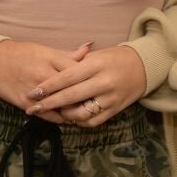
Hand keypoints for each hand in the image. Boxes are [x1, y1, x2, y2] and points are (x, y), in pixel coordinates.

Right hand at [0, 39, 92, 122]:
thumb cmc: (22, 53)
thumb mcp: (46, 50)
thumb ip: (68, 54)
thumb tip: (90, 48)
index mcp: (51, 59)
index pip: (79, 72)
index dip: (91, 81)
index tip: (98, 85)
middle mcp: (44, 75)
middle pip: (72, 91)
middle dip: (85, 99)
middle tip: (95, 102)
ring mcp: (35, 91)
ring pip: (62, 107)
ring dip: (73, 111)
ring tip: (83, 112)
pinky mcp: (26, 103)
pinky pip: (48, 116)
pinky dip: (59, 118)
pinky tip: (66, 117)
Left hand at [24, 46, 146, 126]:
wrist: (143, 67)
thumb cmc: (114, 58)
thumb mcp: (96, 55)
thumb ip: (74, 63)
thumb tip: (50, 73)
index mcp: (96, 65)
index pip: (67, 77)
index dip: (48, 86)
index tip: (33, 92)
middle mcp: (103, 82)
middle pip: (71, 96)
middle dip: (49, 103)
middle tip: (33, 108)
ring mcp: (110, 98)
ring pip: (81, 113)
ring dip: (63, 115)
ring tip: (52, 112)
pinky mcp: (114, 110)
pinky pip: (92, 121)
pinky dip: (78, 121)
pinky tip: (69, 117)